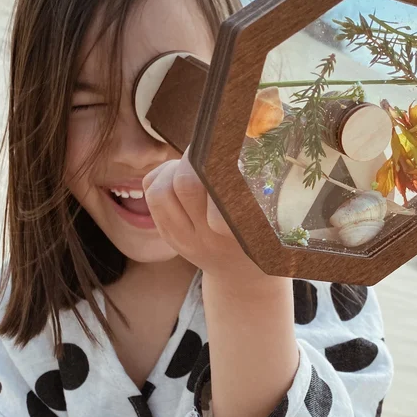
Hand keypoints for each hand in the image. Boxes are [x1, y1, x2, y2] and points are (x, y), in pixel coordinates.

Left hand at [142, 148, 268, 282]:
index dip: (216, 164)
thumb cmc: (260, 233)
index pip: (218, 191)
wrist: (240, 274)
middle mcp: (205, 237)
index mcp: (235, 231)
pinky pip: (150, 195)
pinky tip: (177, 173)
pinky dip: (160, 176)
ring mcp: (181, 238)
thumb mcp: (266, 214)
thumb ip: (252, 185)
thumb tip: (234, 142)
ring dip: (172, 169)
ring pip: (159, 192)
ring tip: (190, 163)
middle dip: (193, 159)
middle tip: (205, 148)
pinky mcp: (167, 235)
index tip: (224, 148)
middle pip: (185, 185)